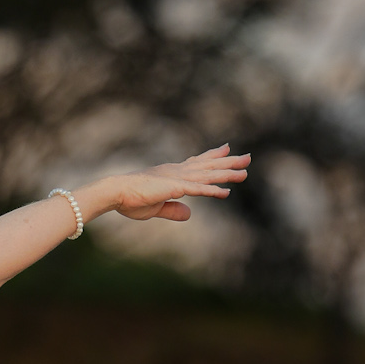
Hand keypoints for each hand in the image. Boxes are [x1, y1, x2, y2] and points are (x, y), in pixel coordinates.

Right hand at [108, 145, 249, 222]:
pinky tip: (226, 193)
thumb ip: (173, 210)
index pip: (197, 163)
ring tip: (245, 172)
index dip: (213, 156)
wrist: (116, 193)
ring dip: (227, 174)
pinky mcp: (174, 188)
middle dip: (229, 162)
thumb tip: (189, 214)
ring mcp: (177, 178)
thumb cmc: (130, 200)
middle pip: (208, 166)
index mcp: (172, 174)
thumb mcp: (156, 208)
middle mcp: (178, 172)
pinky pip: (198, 190)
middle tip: (247, 158)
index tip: (226, 148)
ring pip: (208, 175)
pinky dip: (212, 191)